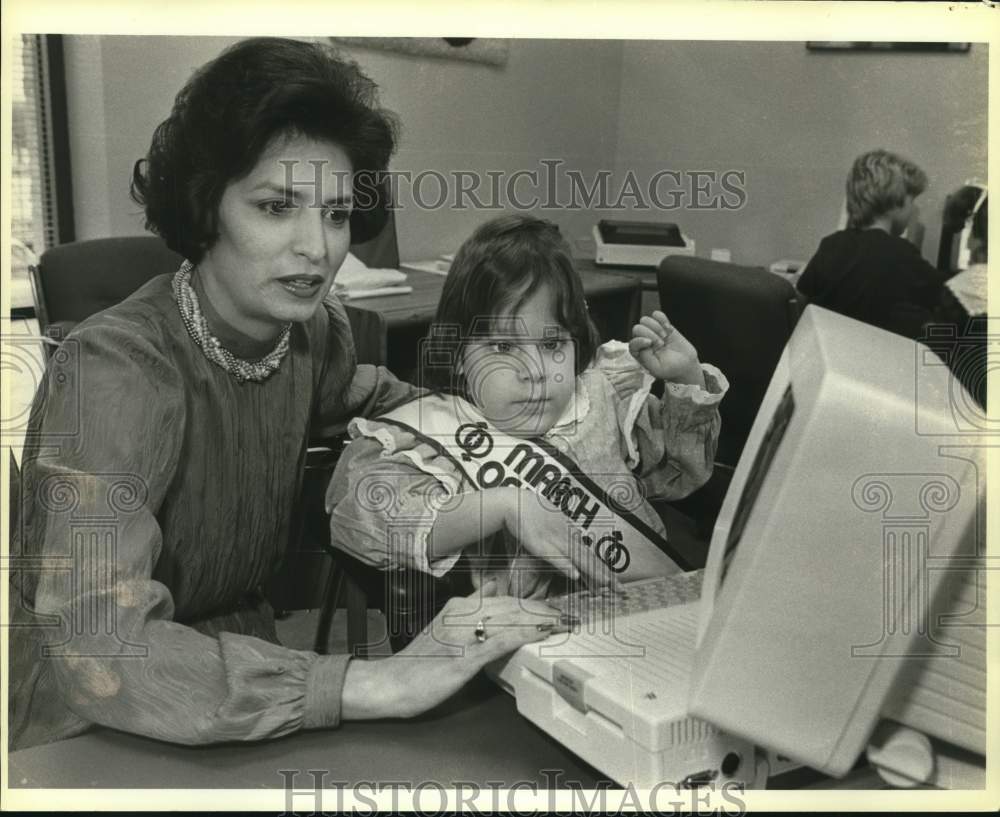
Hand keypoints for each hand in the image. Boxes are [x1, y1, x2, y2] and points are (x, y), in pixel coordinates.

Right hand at [341, 581, 569, 718]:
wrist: (389, 683)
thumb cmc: (417, 662)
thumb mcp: (443, 627)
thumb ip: (467, 610)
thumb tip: (490, 588)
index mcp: (457, 607)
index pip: (504, 599)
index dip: (532, 603)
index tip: (554, 608)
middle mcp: (461, 615)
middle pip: (511, 606)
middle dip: (542, 610)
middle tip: (569, 614)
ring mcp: (462, 636)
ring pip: (508, 619)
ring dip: (539, 619)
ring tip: (563, 621)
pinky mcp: (462, 658)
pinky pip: (498, 641)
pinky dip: (522, 634)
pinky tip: (540, 633)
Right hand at [502, 489, 618, 591]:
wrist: (515, 501)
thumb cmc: (531, 509)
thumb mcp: (554, 518)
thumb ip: (565, 530)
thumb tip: (574, 540)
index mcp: (570, 530)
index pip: (590, 553)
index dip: (603, 568)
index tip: (615, 580)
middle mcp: (567, 536)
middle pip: (589, 558)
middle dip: (605, 575)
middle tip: (620, 589)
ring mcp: (555, 540)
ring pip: (577, 560)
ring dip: (592, 572)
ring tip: (606, 585)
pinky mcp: (540, 544)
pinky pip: (555, 558)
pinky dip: (565, 567)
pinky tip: (574, 576)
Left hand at [629, 310, 704, 385]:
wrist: (686, 365)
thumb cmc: (670, 369)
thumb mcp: (656, 369)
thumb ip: (645, 358)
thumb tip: (643, 343)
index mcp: (639, 353)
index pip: (633, 342)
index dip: (640, 340)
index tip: (651, 344)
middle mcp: (643, 341)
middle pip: (637, 328)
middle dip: (650, 334)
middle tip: (661, 343)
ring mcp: (652, 332)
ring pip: (645, 320)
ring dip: (656, 327)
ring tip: (665, 336)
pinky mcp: (663, 325)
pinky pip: (657, 315)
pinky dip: (662, 319)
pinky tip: (668, 328)